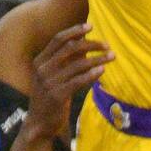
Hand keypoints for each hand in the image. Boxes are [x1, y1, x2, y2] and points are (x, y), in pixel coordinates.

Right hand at [24, 23, 113, 139]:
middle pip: (70, 48)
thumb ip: (64, 60)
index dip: (74, 31)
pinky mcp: (57, 96)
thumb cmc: (49, 96)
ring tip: (111, 56)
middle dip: (91, 44)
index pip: (57, 39)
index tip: (91, 26)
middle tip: (107, 44)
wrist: (39, 123)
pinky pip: (78, 81)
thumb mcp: (52, 75)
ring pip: (78, 64)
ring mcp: (49, 83)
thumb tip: (84, 42)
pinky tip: (102, 70)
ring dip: (97, 59)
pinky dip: (92, 74)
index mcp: (39, 61)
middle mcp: (42, 69)